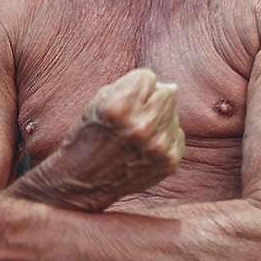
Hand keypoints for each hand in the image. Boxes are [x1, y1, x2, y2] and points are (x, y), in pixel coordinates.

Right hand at [12, 68, 184, 210]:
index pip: (148, 77)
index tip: (123, 102)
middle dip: (150, 101)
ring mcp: (158, 146)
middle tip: (132, 118)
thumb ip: (132, 87)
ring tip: (135, 136)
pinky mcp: (169, 162)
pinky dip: (164, 138)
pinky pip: (178, 134)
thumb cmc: (88, 137)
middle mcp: (141, 126)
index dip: (134, 87)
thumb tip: (173, 87)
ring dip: (158, 120)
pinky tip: (144, 148)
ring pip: (173, 113)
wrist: (82, 183)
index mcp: (118, 107)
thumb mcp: (98, 102)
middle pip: (166, 93)